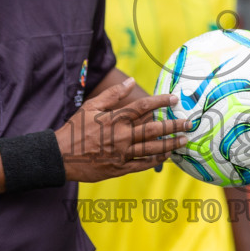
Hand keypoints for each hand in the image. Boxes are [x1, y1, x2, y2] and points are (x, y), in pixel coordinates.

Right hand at [57, 76, 188, 183]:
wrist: (60, 156)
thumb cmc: (75, 129)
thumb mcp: (91, 107)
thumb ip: (113, 94)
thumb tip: (131, 82)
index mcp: (115, 119)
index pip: (144, 107)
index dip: (161, 101)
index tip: (174, 98)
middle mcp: (122, 136)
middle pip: (154, 129)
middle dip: (174, 125)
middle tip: (189, 123)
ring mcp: (122, 153)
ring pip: (152, 148)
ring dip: (170, 144)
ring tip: (184, 140)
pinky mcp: (120, 168)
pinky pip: (142, 164)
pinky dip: (155, 160)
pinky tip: (166, 156)